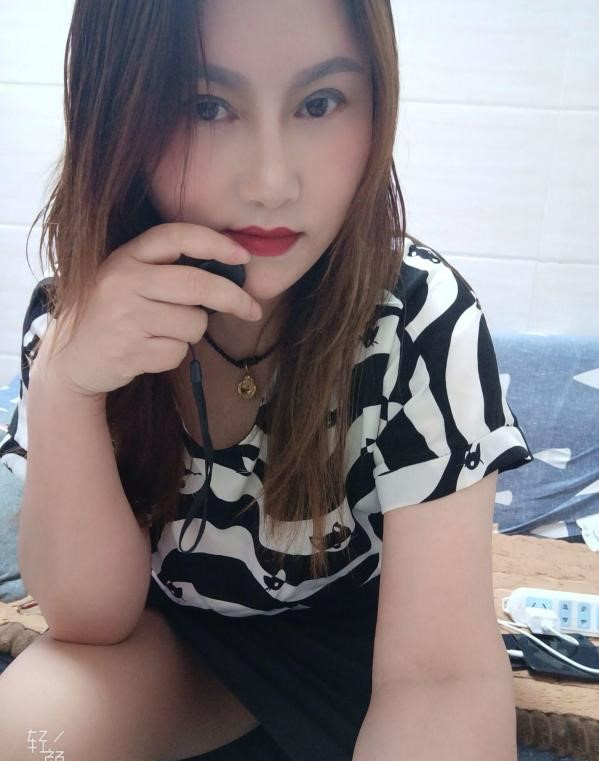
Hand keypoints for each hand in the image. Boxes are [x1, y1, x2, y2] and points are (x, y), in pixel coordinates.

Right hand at [31, 223, 260, 397]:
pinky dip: (173, 355)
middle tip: (252, 309)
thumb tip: (228, 271)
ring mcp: (125, 317)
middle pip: (197, 284)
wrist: (71, 358)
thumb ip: (165, 270)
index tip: (244, 256)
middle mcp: (123, 281)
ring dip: (190, 332)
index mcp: (125, 256)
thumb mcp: (127, 278)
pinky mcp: (130, 351)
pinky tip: (149, 350)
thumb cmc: (111, 314)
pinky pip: (178, 352)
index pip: (176, 236)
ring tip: (161, 332)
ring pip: (194, 323)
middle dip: (234, 298)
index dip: (215, 243)